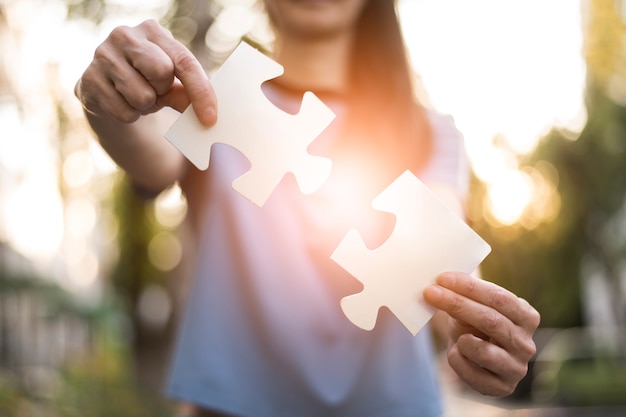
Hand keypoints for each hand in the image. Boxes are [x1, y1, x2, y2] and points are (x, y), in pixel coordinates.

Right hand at [75, 19, 216, 125]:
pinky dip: (130, 115)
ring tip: (138, 96)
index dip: (201, 91)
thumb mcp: (170, 83)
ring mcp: (102, 55)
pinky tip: (122, 102)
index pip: (184, 61)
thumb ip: (187, 93)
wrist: (105, 90)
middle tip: (156, 90)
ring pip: (143, 96)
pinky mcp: (88, 80)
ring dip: (146, 106)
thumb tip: (206, 112)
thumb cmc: (146, 81)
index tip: (211, 118)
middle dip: (164, 90)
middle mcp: (124, 35)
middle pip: (162, 71)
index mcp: (152, 31)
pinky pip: (124, 112)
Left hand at [423, 272, 539, 396]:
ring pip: (484, 351)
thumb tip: (442, 283)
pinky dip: (457, 360)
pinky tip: (455, 353)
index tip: (442, 278)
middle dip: (457, 304)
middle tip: (430, 293)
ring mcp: (516, 368)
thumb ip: (463, 296)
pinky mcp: (502, 388)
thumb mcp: (471, 307)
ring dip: (461, 340)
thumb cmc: (472, 325)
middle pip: (491, 320)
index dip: (470, 287)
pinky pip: (473, 374)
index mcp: (526, 317)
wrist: (473, 358)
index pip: (500, 298)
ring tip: (456, 336)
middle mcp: (526, 343)